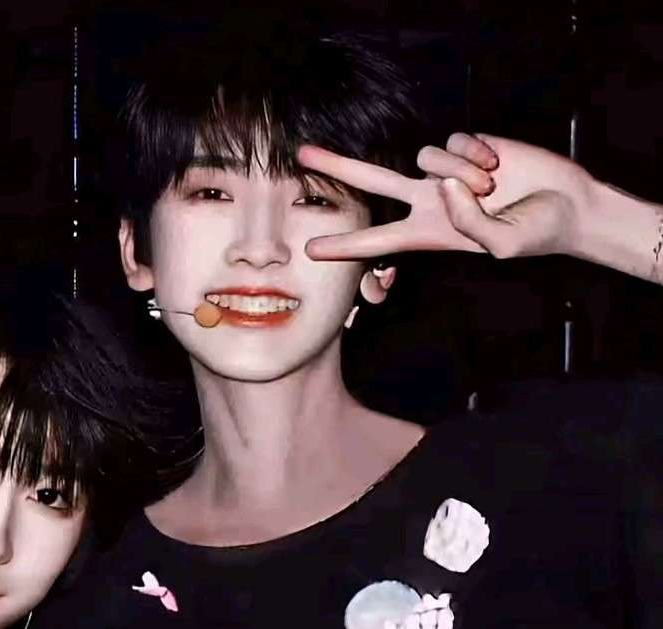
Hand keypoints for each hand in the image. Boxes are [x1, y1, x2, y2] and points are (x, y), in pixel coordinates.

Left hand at [300, 132, 596, 262]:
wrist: (565, 205)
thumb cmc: (532, 235)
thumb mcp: (500, 245)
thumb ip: (468, 222)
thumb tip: (443, 184)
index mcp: (426, 234)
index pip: (376, 241)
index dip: (345, 245)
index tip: (310, 249)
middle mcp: (428, 201)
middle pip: (372, 181)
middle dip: (337, 167)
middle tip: (300, 155)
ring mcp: (445, 172)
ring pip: (427, 159)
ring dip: (462, 174)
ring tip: (492, 189)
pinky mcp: (467, 145)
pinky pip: (456, 142)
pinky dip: (478, 155)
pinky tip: (499, 166)